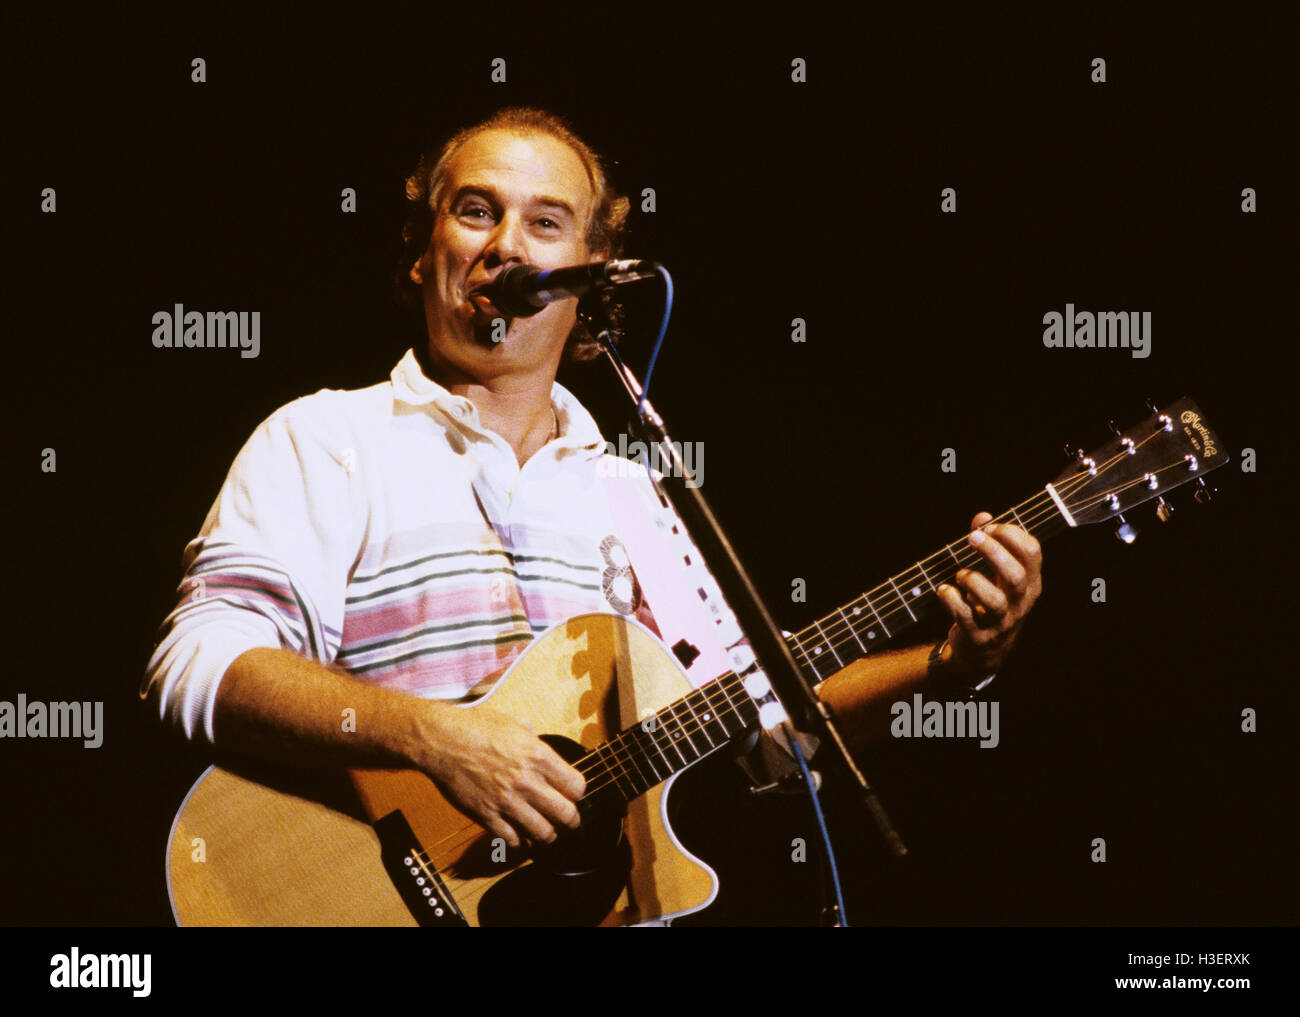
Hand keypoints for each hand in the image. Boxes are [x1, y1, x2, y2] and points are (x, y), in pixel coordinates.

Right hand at [416, 704, 585, 848]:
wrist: (441, 740)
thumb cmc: (476, 727)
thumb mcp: (516, 724)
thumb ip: (536, 742)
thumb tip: (545, 753)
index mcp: (539, 756)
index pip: (577, 787)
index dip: (577, 793)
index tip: (572, 794)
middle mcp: (527, 781)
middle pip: (567, 814)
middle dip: (571, 819)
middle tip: (568, 820)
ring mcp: (507, 801)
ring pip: (544, 833)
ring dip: (548, 834)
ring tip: (545, 830)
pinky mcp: (487, 816)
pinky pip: (513, 840)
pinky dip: (520, 841)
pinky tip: (519, 834)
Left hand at [936, 511, 1043, 679]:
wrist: (985, 651)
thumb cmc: (990, 601)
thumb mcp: (996, 574)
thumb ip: (989, 542)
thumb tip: (982, 516)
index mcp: (1030, 582)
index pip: (1032, 552)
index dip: (1011, 534)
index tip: (990, 527)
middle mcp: (1020, 602)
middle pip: (1016, 575)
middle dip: (993, 552)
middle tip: (972, 537)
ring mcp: (1001, 622)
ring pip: (994, 600)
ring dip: (973, 580)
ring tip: (961, 574)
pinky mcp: (979, 636)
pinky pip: (966, 617)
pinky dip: (952, 600)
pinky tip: (945, 590)